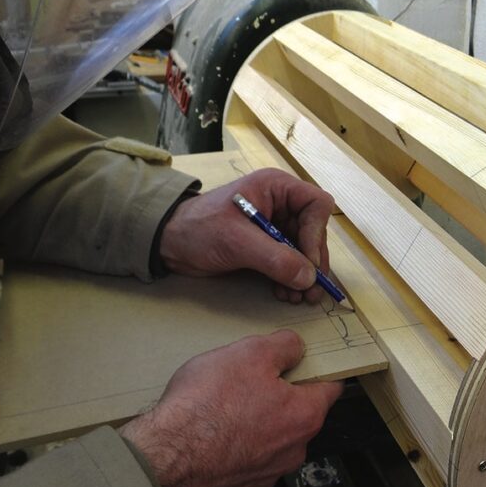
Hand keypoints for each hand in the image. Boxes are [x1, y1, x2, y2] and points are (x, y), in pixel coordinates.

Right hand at [119, 331, 342, 486]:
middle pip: (300, 411)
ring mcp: (269, 471)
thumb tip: (295, 347)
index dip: (317, 368)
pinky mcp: (243, 484)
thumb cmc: (208, 405)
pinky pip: (250, 454)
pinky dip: (239, 441)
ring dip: (259, 418)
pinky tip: (216, 428)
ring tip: (227, 402)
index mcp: (305, 415)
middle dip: (281, 392)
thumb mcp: (250, 352)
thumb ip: (283, 346)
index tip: (304, 360)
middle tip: (251, 377)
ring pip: (274, 434)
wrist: (165, 456)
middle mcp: (295, 449)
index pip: (331, 387)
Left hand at [160, 168, 335, 303]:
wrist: (168, 243)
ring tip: (297, 298)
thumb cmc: (198, 229)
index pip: (316, 205)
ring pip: (304, 252)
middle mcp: (281, 204)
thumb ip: (275, 258)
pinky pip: (290, 263)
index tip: (309, 263)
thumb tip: (308, 277)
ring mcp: (275, 226)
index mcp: (276, 188)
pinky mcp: (267, 246)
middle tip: (312, 291)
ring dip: (303, 276)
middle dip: (312, 263)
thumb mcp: (236, 241)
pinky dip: (290, 279)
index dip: (317, 234)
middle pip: (314, 233)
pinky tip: (285, 294)